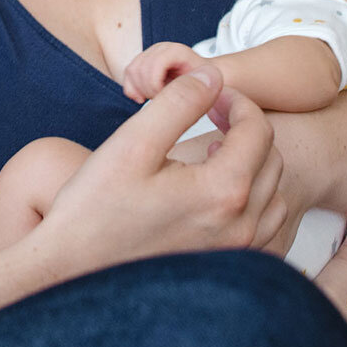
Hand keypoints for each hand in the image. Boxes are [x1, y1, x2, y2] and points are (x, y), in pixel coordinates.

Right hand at [28, 65, 288, 277]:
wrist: (72, 272)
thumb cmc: (95, 208)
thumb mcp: (132, 142)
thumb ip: (178, 102)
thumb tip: (212, 75)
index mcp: (223, 191)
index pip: (258, 129)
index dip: (237, 101)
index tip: (209, 94)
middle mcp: (241, 227)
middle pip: (272, 160)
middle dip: (247, 129)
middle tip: (211, 115)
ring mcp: (237, 254)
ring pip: (273, 197)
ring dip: (254, 166)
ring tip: (214, 154)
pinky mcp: (226, 271)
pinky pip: (264, 229)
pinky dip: (252, 202)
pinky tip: (214, 194)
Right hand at [122, 41, 209, 102]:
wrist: (201, 79)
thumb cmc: (204, 84)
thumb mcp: (203, 87)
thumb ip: (195, 87)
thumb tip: (190, 85)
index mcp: (176, 51)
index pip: (155, 64)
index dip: (155, 84)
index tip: (163, 97)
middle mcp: (161, 48)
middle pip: (140, 68)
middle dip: (147, 89)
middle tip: (162, 100)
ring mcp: (150, 53)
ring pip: (132, 71)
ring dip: (140, 89)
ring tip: (155, 98)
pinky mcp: (141, 62)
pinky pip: (128, 74)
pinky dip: (132, 88)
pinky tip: (142, 98)